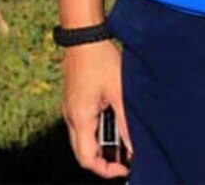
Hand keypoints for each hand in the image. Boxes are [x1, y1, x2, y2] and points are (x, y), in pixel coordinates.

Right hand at [62, 41, 130, 178]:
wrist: (83, 34)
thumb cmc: (100, 59)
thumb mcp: (119, 92)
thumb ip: (126, 122)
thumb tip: (135, 148)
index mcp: (80, 118)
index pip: (86, 159)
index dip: (106, 170)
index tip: (126, 168)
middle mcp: (71, 117)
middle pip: (83, 153)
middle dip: (105, 160)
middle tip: (127, 158)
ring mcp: (70, 109)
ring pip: (83, 140)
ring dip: (102, 144)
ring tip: (124, 140)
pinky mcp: (73, 101)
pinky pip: (83, 126)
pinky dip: (97, 131)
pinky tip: (114, 121)